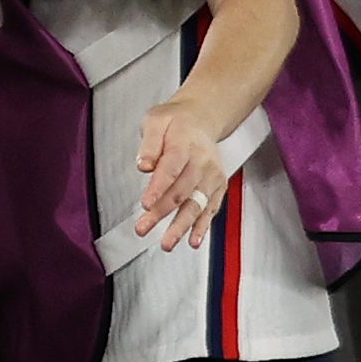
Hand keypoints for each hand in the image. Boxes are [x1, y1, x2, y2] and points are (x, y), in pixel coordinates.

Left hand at [134, 93, 230, 250]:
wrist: (201, 118)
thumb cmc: (175, 121)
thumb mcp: (155, 120)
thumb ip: (149, 144)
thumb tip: (143, 165)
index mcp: (185, 144)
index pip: (171, 169)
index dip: (158, 188)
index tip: (146, 203)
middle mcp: (202, 162)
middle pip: (181, 191)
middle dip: (161, 213)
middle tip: (142, 228)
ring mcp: (212, 176)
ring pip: (196, 205)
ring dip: (181, 226)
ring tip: (167, 243)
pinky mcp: (217, 187)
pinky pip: (210, 209)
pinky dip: (202, 227)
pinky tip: (193, 241)